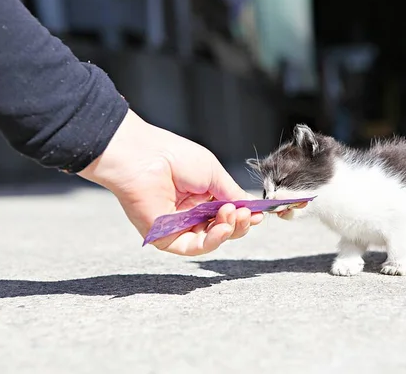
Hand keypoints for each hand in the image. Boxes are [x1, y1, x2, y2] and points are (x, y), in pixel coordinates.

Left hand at [78, 109, 262, 255]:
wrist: (145, 157)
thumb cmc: (176, 157)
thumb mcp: (214, 174)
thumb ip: (233, 194)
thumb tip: (253, 209)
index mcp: (202, 196)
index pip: (228, 213)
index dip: (244, 215)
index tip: (260, 214)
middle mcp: (191, 213)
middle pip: (223, 230)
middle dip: (239, 224)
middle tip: (246, 214)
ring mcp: (179, 227)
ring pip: (212, 241)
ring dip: (229, 230)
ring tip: (233, 215)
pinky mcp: (167, 238)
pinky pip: (195, 247)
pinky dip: (213, 240)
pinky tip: (223, 227)